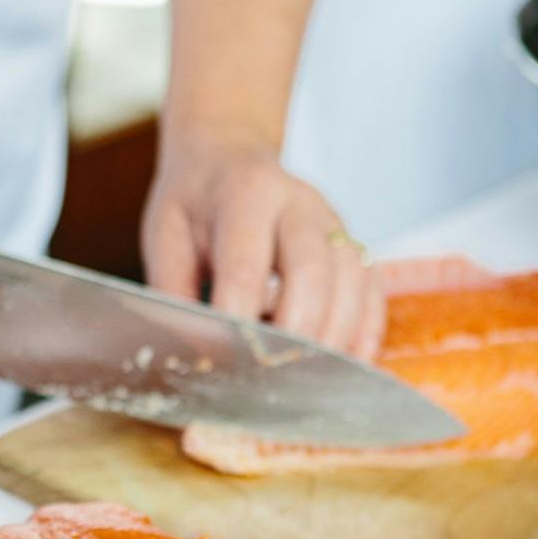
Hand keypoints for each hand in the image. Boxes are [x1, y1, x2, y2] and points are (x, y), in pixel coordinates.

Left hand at [141, 130, 384, 359]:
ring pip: (351, 284)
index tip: (225, 362)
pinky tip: (343, 368)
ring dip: (332, 339)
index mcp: (246, 195)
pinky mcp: (351, 246)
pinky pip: (372, 292)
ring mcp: (333, 224)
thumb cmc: (193, 204)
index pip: (246, 266)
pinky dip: (363, 333)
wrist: (227, 156)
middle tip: (272, 379)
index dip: (238, 319)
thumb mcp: (166, 236)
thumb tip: (188, 352)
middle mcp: (300, 204)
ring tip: (304, 382)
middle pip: (313, 273)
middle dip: (295, 333)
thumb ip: (173, 291)